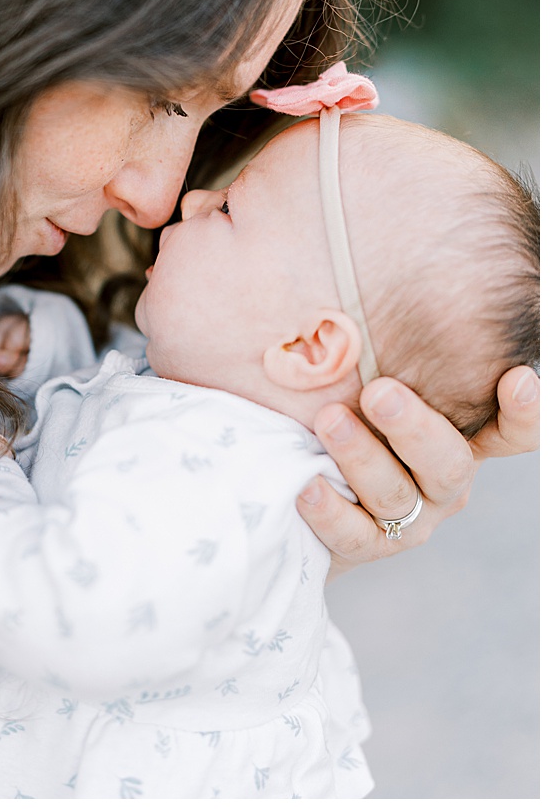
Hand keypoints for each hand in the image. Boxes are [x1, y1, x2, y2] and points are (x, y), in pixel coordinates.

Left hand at [297, 367, 538, 578]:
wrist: (299, 495)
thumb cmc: (340, 418)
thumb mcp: (361, 380)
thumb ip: (379, 350)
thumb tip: (346, 280)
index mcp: (457, 438)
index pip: (511, 431)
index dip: (525, 411)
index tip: (515, 377)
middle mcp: (442, 480)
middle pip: (448, 462)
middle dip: (415, 427)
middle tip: (380, 392)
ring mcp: (410, 517)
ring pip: (397, 494)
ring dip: (362, 456)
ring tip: (329, 421)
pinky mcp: (367, 544)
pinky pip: (353, 533)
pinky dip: (330, 509)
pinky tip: (307, 484)